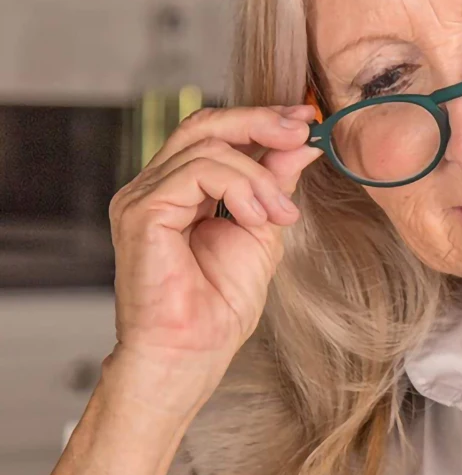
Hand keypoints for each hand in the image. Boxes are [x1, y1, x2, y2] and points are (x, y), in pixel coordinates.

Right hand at [104, 103, 323, 414]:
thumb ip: (275, 185)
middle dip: (260, 121)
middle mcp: (155, 186)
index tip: (305, 120)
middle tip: (302, 131)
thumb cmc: (220, 306)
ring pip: (206, 146)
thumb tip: (302, 143)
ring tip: (281, 214)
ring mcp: (143, 197)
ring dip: (259, 174)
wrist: (192, 354)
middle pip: (205, 124)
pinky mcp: (142, 212)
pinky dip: (238, 187)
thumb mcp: (262, 231)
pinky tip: (257, 218)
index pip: (215, 133)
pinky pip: (195, 172)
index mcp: (181, 190)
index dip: (260, 119)